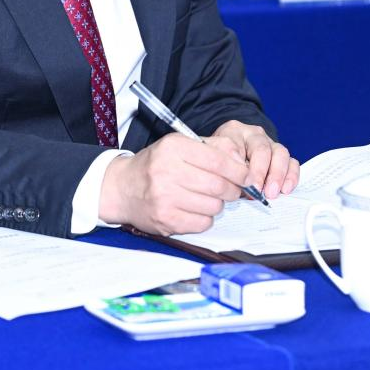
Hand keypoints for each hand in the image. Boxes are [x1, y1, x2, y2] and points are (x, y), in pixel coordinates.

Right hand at [98, 134, 251, 235]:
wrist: (122, 188)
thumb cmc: (157, 165)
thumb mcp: (180, 145)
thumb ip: (214, 148)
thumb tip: (242, 162)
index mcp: (173, 148)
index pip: (218, 161)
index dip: (239, 171)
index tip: (247, 176)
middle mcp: (166, 172)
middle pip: (219, 186)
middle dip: (232, 189)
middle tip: (232, 189)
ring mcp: (164, 198)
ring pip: (214, 206)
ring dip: (217, 204)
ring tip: (206, 197)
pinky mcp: (165, 221)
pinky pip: (203, 223)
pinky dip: (205, 218)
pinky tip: (194, 209)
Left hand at [205, 120, 299, 200]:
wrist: (229, 154)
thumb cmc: (221, 159)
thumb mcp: (214, 160)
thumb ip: (223, 169)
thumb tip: (237, 185)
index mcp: (234, 131)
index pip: (238, 146)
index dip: (242, 168)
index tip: (246, 186)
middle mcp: (254, 134)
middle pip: (263, 149)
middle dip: (262, 173)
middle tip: (260, 192)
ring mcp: (270, 143)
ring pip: (281, 153)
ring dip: (278, 175)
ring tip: (273, 193)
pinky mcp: (281, 155)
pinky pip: (292, 162)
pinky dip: (291, 176)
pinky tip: (286, 189)